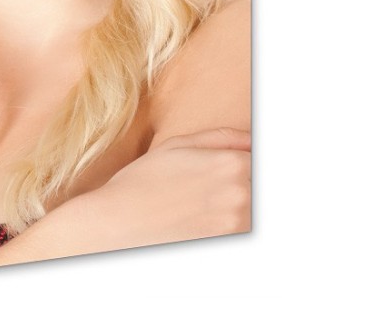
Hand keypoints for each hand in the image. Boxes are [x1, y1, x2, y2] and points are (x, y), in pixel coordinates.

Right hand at [94, 127, 250, 245]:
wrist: (119, 222)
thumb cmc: (144, 180)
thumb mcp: (179, 145)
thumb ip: (223, 138)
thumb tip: (253, 139)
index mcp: (231, 164)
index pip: (265, 160)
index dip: (255, 161)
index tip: (248, 163)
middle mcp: (241, 196)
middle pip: (266, 188)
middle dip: (252, 182)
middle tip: (219, 185)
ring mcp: (235, 226)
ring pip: (257, 212)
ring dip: (246, 206)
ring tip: (210, 201)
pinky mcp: (226, 247)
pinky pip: (244, 232)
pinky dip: (234, 225)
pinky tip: (206, 219)